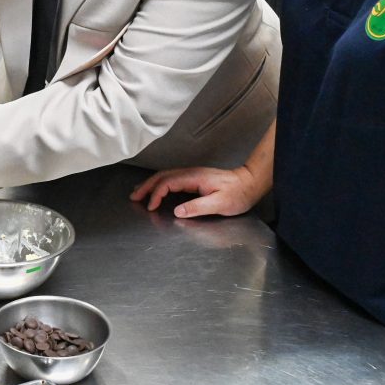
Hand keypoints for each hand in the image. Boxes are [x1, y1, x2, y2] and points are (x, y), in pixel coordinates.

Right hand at [130, 163, 265, 218]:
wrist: (250, 183)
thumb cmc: (238, 194)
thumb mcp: (220, 203)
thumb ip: (198, 206)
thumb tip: (177, 211)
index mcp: (195, 178)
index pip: (168, 183)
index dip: (156, 194)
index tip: (151, 207)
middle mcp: (191, 174)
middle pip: (162, 176)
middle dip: (146, 186)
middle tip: (134, 196)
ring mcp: (193, 175)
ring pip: (166, 176)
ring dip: (151, 184)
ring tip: (139, 193)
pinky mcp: (195, 179)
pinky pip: (172, 180)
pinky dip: (160, 185)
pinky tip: (158, 191)